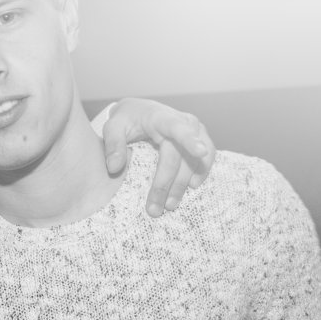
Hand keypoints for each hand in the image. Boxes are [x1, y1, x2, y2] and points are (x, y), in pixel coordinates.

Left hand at [101, 97, 213, 215]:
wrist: (139, 111)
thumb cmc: (126, 119)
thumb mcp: (113, 127)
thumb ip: (112, 145)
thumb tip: (114, 168)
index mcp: (161, 117)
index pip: (177, 128)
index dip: (190, 140)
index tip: (200, 152)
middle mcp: (183, 121)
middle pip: (181, 156)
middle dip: (169, 184)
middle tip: (156, 208)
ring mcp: (195, 130)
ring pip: (197, 160)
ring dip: (184, 184)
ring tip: (170, 204)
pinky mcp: (201, 139)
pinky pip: (208, 158)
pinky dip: (201, 173)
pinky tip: (191, 188)